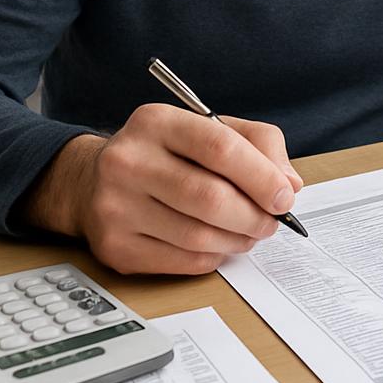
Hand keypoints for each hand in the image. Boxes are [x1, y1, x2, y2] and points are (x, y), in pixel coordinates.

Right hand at [23, 104, 303, 274]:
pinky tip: (222, 244)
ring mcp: (116, 206)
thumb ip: (259, 145)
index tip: (285, 196)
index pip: (219, 147)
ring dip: (238, 239)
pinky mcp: (114, 247)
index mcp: (156, 122)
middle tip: (273, 222)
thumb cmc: (168, 152)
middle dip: (254, 215)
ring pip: (197, 235)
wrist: (92, 181)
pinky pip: (181, 261)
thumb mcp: (210, 128)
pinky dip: (214, 256)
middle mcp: (128, 161)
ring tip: (252, 233)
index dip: (260, 176)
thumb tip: (290, 184)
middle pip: (209, 197)